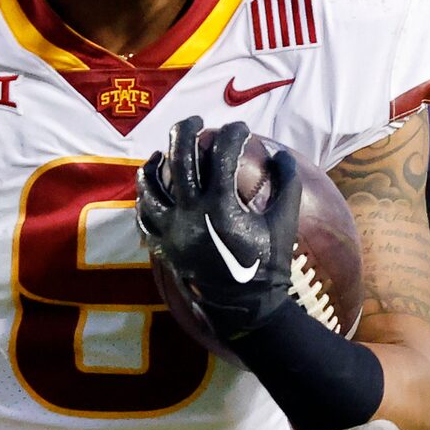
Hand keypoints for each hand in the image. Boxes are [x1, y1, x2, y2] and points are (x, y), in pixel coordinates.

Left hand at [137, 116, 299, 342]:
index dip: (233, 134)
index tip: (242, 129)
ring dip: (153, 163)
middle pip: (179, 157)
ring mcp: (172, 231)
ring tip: (159, 152)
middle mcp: (190, 214)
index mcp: (221, 206)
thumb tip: (281, 155)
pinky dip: (143, 198)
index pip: (223, 154)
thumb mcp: (285, 223)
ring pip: (150, 186)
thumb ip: (287, 185)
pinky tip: (148, 187)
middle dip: (187, 131)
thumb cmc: (268, 265)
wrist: (245, 308)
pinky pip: (143, 216)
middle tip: (197, 121)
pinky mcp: (163, 246)